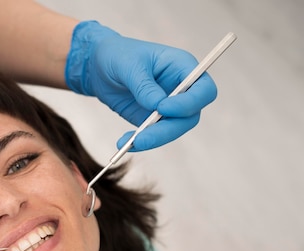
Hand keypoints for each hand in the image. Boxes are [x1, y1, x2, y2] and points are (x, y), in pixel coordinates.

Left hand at [65, 21, 216, 150]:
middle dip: (168, 129)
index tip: (163, 108)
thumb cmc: (118, 55)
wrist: (99, 66)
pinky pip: (155, 135)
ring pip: (173, 129)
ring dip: (154, 139)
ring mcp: (168, 107)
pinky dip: (142, 142)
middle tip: (143, 137)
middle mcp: (181, 89)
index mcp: (183, 67)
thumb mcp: (129, 64)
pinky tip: (126, 143)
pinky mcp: (153, 120)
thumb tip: (157, 106)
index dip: (190, 103)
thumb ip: (144, 85)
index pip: (204, 90)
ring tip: (131, 143)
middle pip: (190, 116)